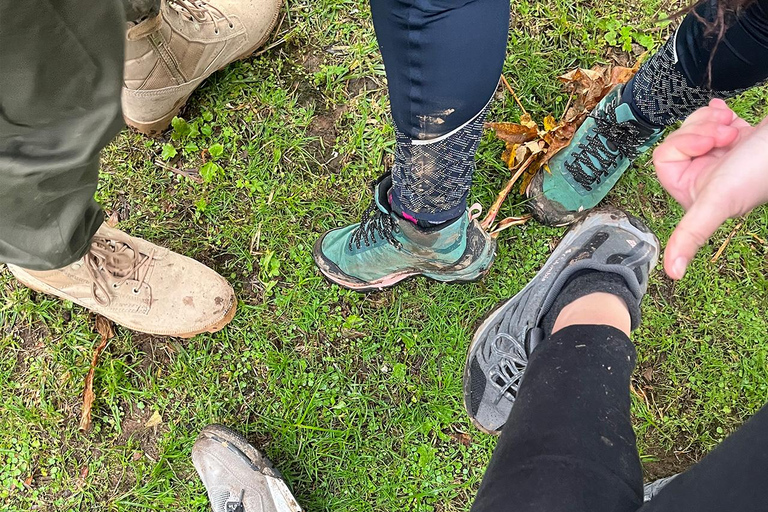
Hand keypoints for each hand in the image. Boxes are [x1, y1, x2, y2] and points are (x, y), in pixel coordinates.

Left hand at [652, 99, 767, 278]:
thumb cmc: (761, 169)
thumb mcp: (717, 201)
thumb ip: (692, 234)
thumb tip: (673, 273)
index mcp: (694, 192)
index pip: (665, 158)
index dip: (683, 144)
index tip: (708, 144)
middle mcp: (705, 177)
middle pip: (677, 140)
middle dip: (700, 130)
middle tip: (724, 137)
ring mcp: (720, 157)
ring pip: (692, 127)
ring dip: (712, 121)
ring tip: (732, 129)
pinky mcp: (734, 138)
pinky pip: (711, 118)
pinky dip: (720, 114)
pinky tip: (730, 117)